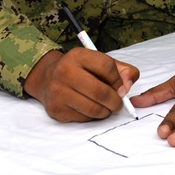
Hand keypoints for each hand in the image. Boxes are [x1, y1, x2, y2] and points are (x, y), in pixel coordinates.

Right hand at [24, 49, 139, 121]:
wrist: (48, 78)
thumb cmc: (81, 70)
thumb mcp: (100, 62)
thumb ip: (122, 70)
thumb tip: (127, 87)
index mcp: (78, 55)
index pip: (107, 67)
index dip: (119, 80)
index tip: (121, 87)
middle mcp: (64, 71)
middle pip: (100, 92)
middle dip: (115, 102)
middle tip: (118, 104)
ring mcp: (58, 92)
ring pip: (93, 109)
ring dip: (106, 112)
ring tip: (107, 108)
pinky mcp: (56, 109)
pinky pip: (83, 118)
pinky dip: (92, 117)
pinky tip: (90, 109)